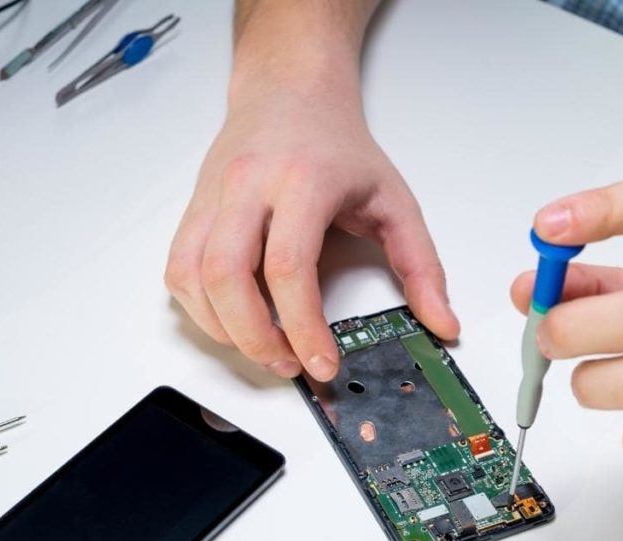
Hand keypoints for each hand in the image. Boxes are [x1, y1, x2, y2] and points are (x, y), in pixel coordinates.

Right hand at [165, 72, 457, 381]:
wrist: (289, 93)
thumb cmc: (338, 147)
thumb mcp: (394, 200)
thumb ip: (422, 266)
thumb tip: (443, 324)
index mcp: (304, 181)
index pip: (289, 267)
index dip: (302, 326)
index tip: (322, 362)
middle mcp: (248, 186)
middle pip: (228, 276)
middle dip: (255, 337)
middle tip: (288, 364)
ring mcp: (213, 196)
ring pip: (192, 276)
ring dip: (224, 329)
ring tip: (264, 348)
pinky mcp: (193, 209)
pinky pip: (178, 268)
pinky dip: (201, 308)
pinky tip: (234, 320)